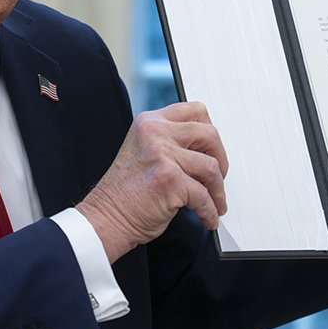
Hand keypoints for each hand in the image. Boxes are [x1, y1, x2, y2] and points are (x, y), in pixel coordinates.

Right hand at [77, 102, 228, 262]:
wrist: (106, 217)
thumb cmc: (125, 192)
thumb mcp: (145, 152)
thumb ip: (170, 143)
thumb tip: (206, 151)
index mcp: (150, 122)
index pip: (195, 111)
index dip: (210, 132)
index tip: (212, 150)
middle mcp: (155, 133)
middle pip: (209, 133)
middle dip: (221, 158)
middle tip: (218, 177)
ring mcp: (163, 154)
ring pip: (211, 167)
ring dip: (218, 190)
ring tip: (214, 203)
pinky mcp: (170, 180)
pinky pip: (204, 196)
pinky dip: (210, 211)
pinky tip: (207, 218)